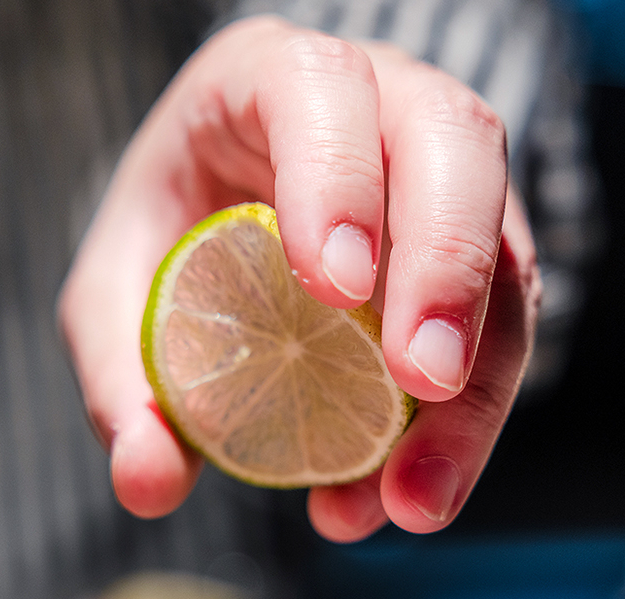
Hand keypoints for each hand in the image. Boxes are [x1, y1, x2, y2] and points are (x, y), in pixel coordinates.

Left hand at [59, 15, 540, 542]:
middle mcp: (382, 110)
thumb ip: (123, 382)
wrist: (224, 225)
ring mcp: (444, 183)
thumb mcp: (118, 301)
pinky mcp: (480, 255)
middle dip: (446, 272)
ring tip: (418, 492)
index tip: (338, 290)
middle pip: (453, 150)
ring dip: (479, 379)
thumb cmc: (169, 239)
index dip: (338, 179)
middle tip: (420, 384)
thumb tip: (147, 482)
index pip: (322, 91)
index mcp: (272, 82)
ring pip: (505, 250)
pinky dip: (470, 414)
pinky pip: (506, 323)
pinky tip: (416, 485)